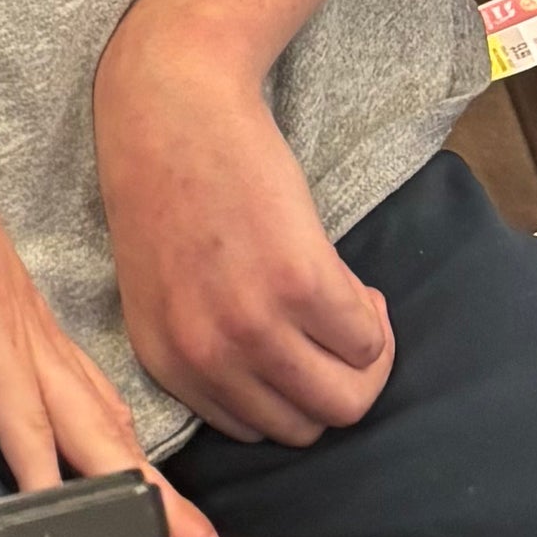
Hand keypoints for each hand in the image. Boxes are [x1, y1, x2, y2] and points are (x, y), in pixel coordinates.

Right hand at [0, 69, 232, 536]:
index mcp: (24, 330)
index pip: (94, 416)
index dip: (133, 476)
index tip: (169, 527)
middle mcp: (34, 335)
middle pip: (112, 435)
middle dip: (163, 508)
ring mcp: (11, 327)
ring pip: (84, 430)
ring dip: (125, 502)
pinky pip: (15, 402)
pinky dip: (37, 459)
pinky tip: (56, 506)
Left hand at [95, 15, 393, 447]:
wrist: (171, 105)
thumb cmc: (170, 184)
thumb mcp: (162, 289)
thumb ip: (204, 345)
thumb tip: (274, 387)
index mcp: (167, 362)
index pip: (255, 431)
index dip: (290, 390)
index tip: (299, 347)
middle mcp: (205, 356)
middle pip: (308, 425)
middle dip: (335, 383)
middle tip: (337, 329)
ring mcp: (252, 325)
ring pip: (347, 399)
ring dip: (365, 360)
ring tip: (352, 307)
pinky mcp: (300, 284)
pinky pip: (368, 340)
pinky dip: (374, 318)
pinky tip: (354, 279)